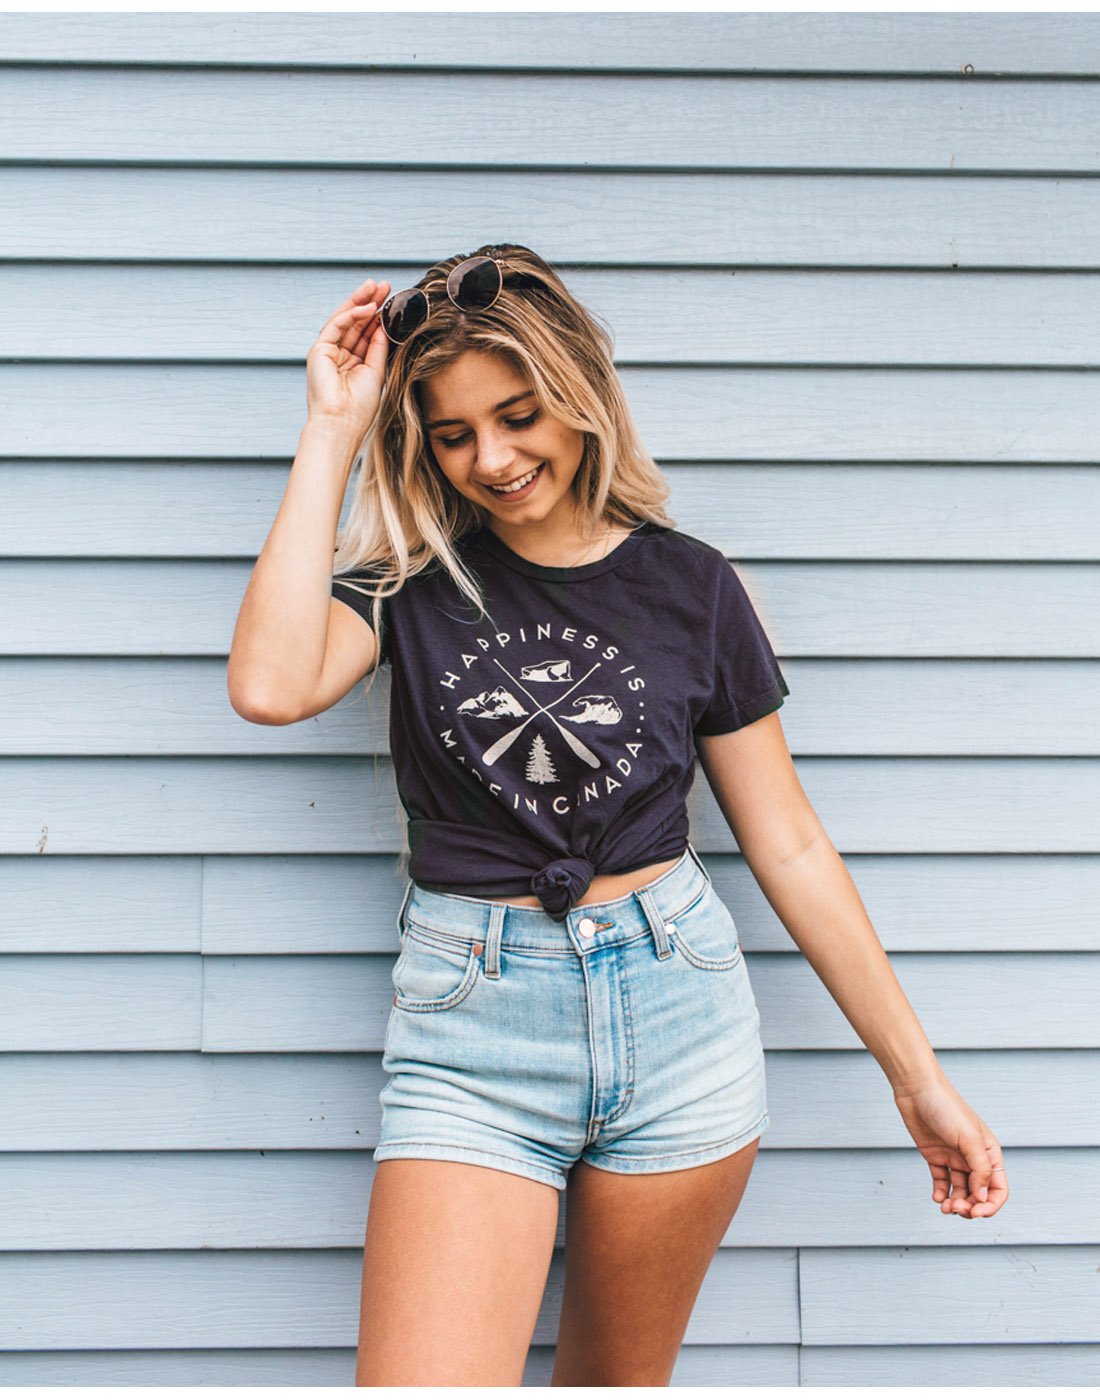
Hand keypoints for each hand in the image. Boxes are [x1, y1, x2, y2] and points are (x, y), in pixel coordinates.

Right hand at [305, 277, 392, 435]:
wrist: (342, 424)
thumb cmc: (359, 408)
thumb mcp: (376, 372)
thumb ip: (378, 348)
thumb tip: (383, 325)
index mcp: (353, 364)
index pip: (365, 334)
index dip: (378, 317)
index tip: (393, 301)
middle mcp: (339, 356)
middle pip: (355, 323)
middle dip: (369, 303)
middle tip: (385, 286)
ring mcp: (327, 352)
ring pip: (345, 319)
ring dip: (360, 302)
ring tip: (377, 288)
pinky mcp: (318, 351)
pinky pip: (336, 325)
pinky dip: (352, 314)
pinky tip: (368, 308)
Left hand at [892, 1072, 1008, 1218]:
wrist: (917, 1089)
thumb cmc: (946, 1107)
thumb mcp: (969, 1138)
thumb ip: (980, 1169)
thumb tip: (982, 1198)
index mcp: (989, 1153)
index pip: (998, 1189)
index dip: (990, 1205)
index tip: (976, 1212)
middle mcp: (973, 1158)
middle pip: (978, 1194)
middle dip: (970, 1207)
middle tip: (956, 1209)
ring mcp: (954, 1158)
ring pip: (960, 1191)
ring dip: (956, 1203)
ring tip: (945, 1206)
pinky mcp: (936, 1158)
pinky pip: (942, 1183)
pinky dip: (941, 1194)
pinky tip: (937, 1198)